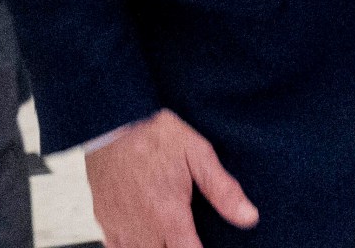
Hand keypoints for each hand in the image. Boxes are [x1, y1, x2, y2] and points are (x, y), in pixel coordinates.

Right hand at [85, 109, 257, 247]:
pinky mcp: (104, 222)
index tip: (204, 243)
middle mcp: (143, 229)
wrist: (111, 121)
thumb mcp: (196, 153)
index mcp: (169, 216)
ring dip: (157, 247)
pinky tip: (144, 236)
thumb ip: (222, 190)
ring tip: (168, 235)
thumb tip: (249, 217)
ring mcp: (121, 228)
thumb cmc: (155, 135)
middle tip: (186, 234)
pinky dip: (132, 247)